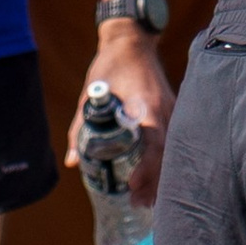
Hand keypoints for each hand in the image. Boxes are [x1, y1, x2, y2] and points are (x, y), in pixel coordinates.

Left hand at [73, 20, 173, 195]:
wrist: (132, 41)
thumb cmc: (110, 66)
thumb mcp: (89, 96)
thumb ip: (80, 128)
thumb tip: (72, 161)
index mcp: (147, 106)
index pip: (154, 143)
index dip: (146, 167)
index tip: (132, 185)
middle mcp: (166, 110)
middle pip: (168, 153)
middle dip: (156, 181)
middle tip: (139, 203)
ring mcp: (173, 111)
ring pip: (173, 150)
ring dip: (162, 174)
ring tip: (149, 199)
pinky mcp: (173, 112)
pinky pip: (173, 141)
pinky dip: (166, 161)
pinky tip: (158, 176)